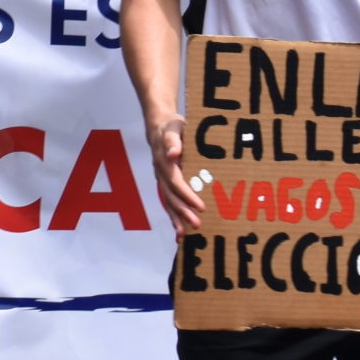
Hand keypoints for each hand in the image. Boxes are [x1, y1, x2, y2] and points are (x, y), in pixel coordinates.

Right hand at [151, 115, 201, 230]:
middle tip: (197, 224)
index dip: (187, 195)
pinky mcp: (165, 182)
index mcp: (164, 160)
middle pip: (170, 195)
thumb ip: (173, 140)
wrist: (159, 126)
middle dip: (183, 211)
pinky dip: (173, 215)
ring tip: (185, 233)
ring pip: (167, 201)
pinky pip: (168, 200)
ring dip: (176, 217)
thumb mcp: (174, 126)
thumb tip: (173, 154)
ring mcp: (161, 178)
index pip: (175, 182)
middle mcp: (161, 172)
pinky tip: (180, 229)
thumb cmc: (171, 126)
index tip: (200, 206)